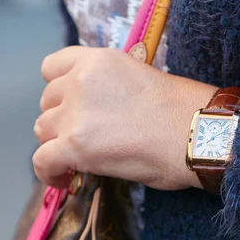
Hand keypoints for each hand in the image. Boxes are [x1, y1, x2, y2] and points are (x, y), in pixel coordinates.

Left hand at [33, 46, 217, 189]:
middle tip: (83, 137)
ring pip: (42, 130)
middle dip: (62, 120)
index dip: (59, 90)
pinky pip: (42, 161)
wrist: (196, 133)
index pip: (52, 67)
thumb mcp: (139, 79)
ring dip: (57, 144)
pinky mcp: (74, 145)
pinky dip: (49, 172)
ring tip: (76, 160)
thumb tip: (99, 113)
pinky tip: (63, 179)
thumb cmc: (182, 111)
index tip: (70, 105)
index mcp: (98, 60)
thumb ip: (109, 88)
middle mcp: (80, 80)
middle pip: (48, 102)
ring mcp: (75, 113)